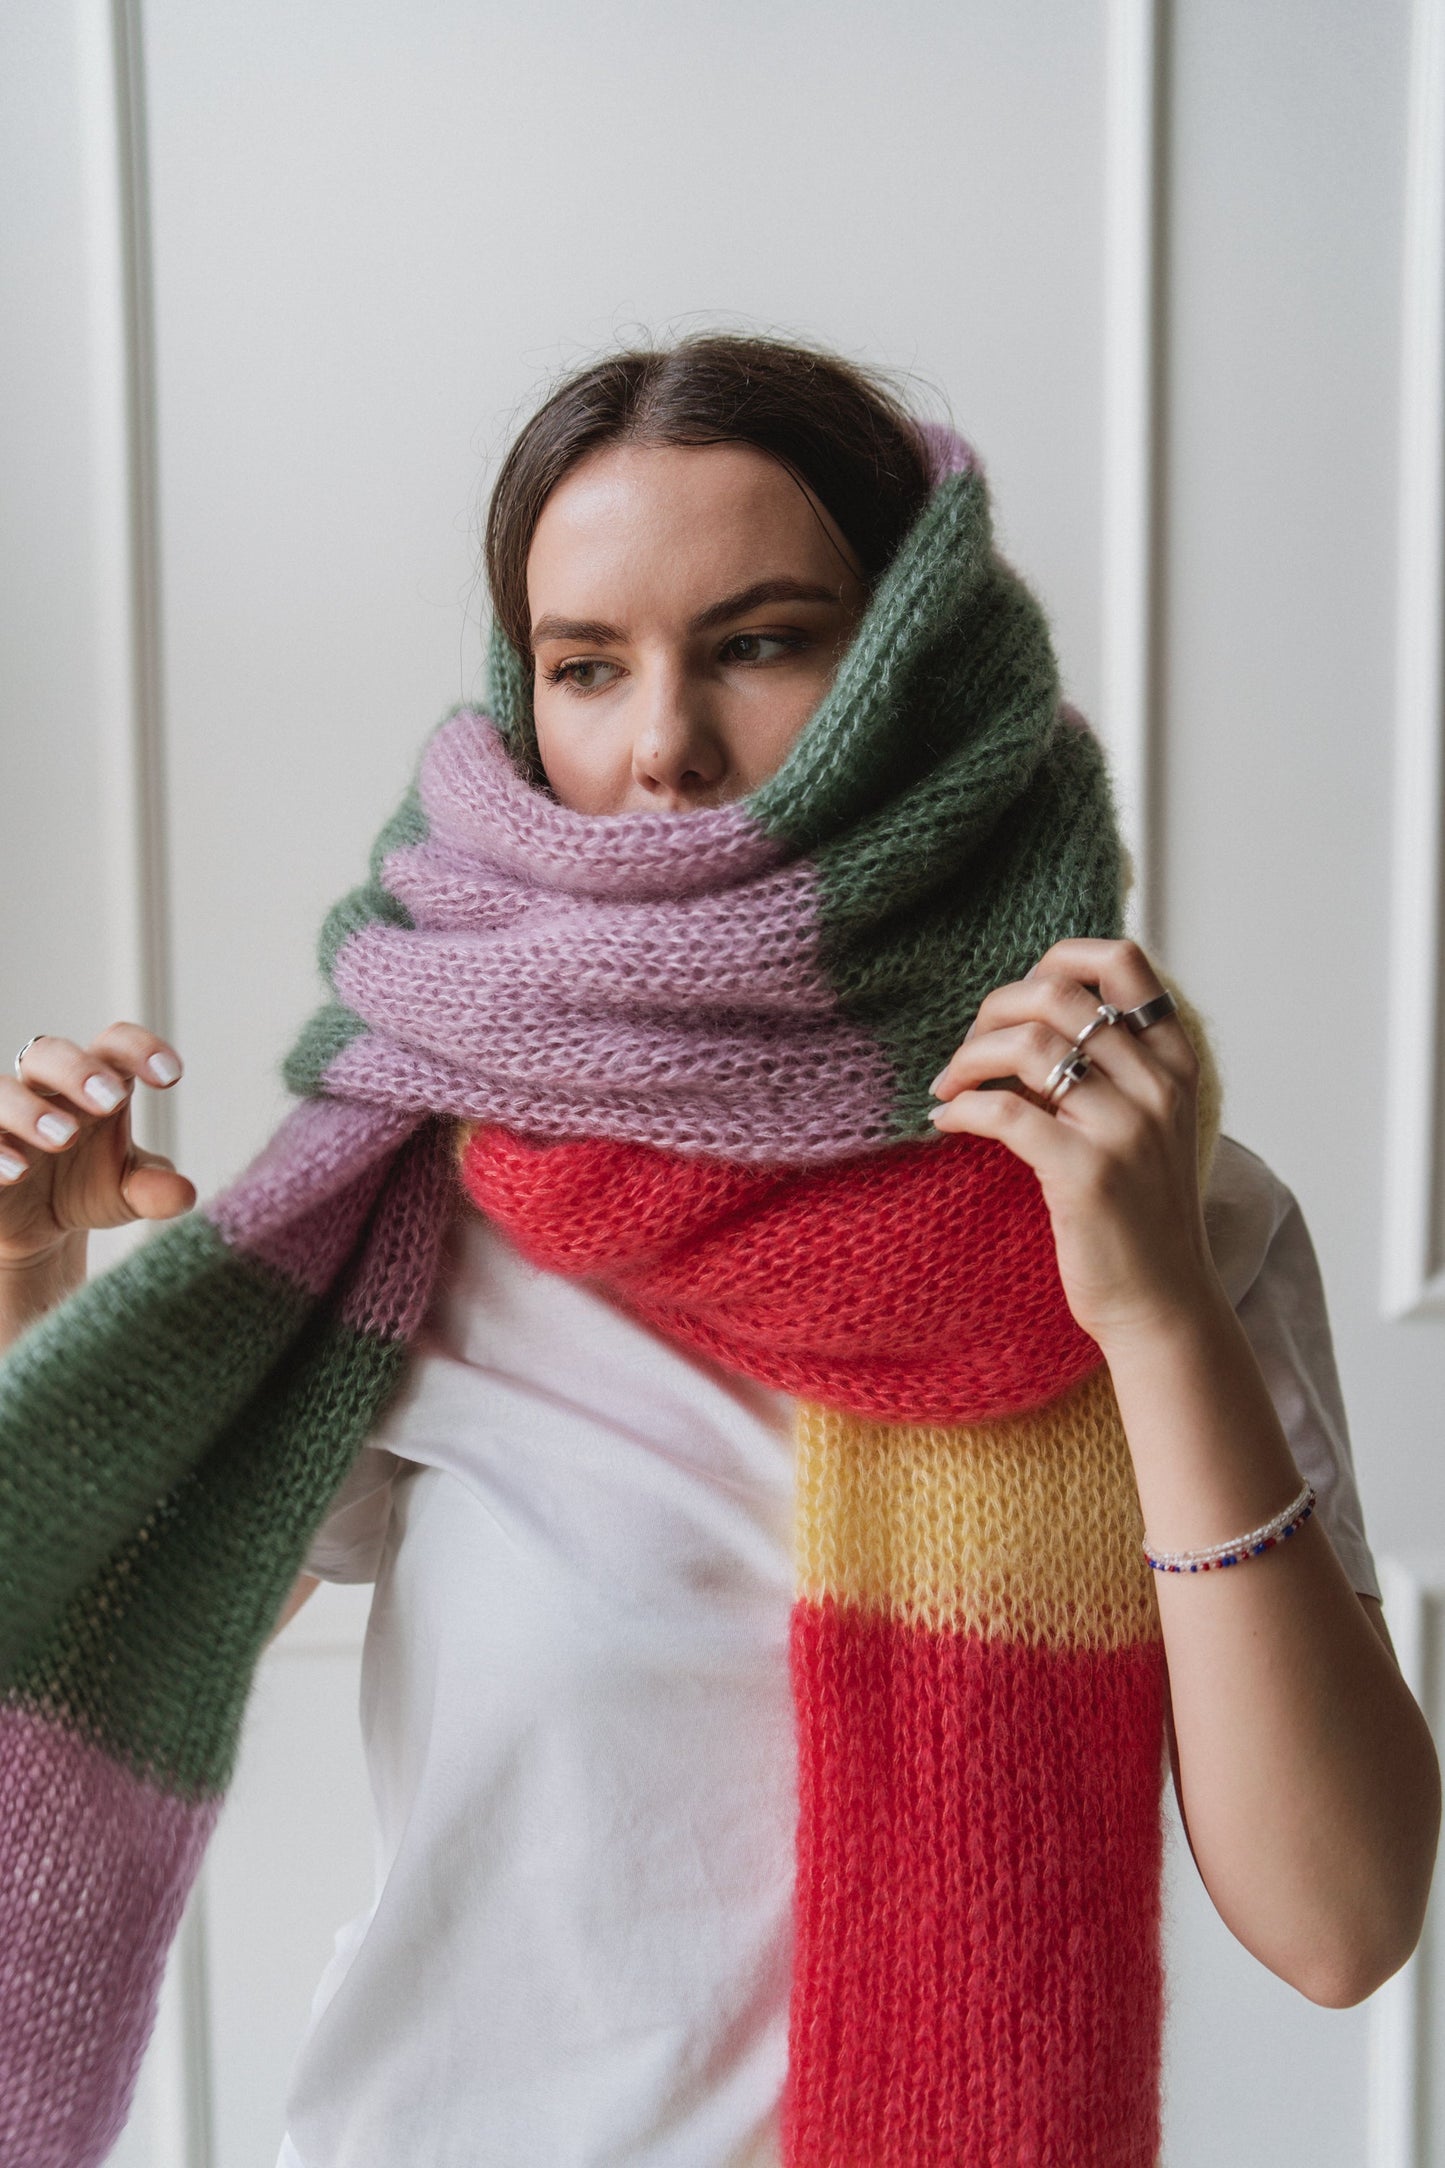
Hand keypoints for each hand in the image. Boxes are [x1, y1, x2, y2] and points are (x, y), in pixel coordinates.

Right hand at [0, 1025, 194, 1267]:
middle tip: (112, 1100)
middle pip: (49, 1052)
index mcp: (95, 1083)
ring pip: (2, 1090)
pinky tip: (19, 1171)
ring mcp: (6, 1115)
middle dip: (79, 1071)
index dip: (141, 1049)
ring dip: (32, 1110)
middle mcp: (46, 1089)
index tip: (171, 1077)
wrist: (41, 1231)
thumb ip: (155, 1189)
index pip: (114, 1044)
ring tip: (65, 1138)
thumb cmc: (88, 1189)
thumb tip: (184, 1193)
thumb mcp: (129, 1193)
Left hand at [927, 939, 1219, 1352]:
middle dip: (993, 1011)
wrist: (1161, 1304)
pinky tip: (947, 1122)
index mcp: (1174, 1063)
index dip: (1057, 958)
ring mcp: (1125, 1128)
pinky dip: (962, 1108)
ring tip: (948, 1086)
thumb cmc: (1137, 1214)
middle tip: (966, 1053)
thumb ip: (1107, 1069)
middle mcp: (1157, 1085)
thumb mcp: (1142, 1125)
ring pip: (1028, 1046)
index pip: (1124, 961)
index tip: (1015, 1002)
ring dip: (969, 1058)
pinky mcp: (1086, 1173)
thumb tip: (1024, 1022)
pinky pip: (1004, 1111)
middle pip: (1058, 994)